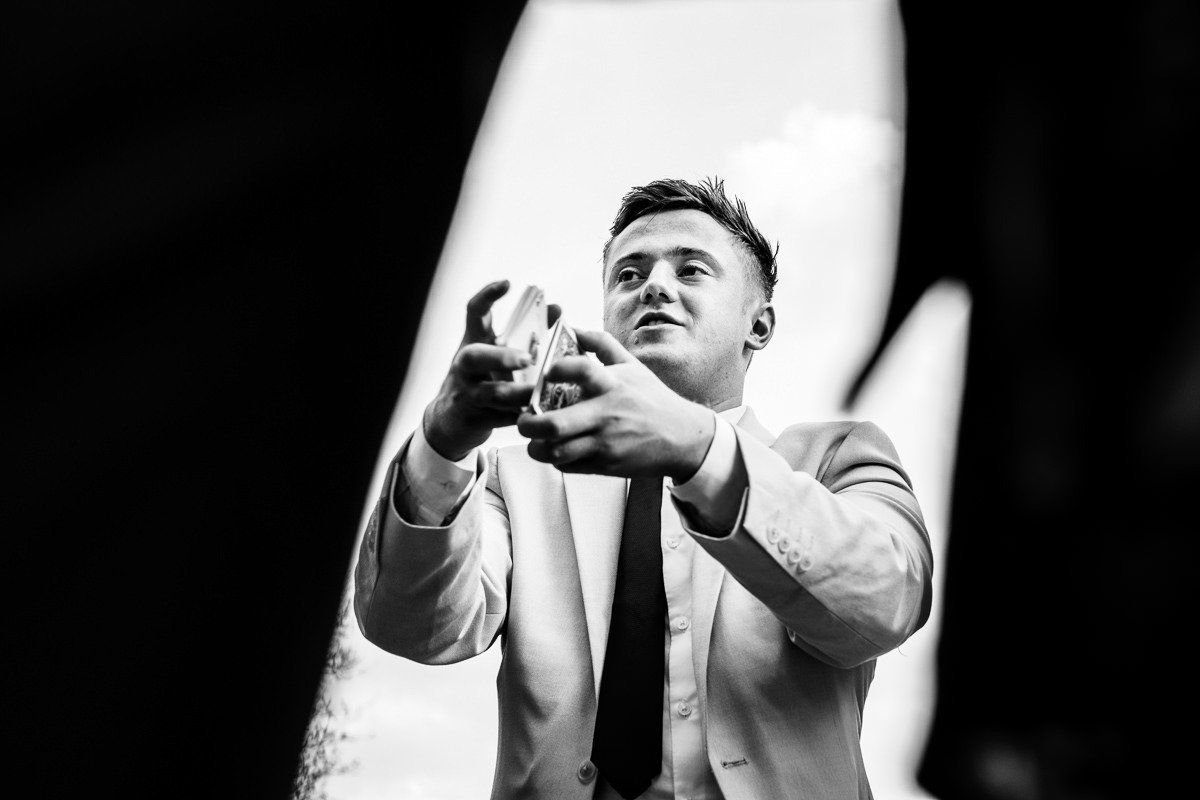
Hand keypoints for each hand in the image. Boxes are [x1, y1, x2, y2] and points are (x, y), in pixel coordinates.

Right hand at [423, 280, 558, 460]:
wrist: (450, 420)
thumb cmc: (482, 379)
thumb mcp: (495, 354)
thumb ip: (526, 333)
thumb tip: (557, 309)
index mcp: (473, 342)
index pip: (474, 313)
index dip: (488, 296)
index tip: (507, 283)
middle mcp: (464, 365)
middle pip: (474, 356)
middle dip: (502, 357)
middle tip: (528, 358)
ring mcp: (466, 392)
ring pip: (491, 393)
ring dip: (519, 393)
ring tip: (539, 393)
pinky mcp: (472, 417)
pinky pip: (499, 418)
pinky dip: (520, 417)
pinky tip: (536, 416)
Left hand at [516, 329, 714, 480]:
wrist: (683, 439)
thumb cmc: (654, 400)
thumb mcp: (632, 366)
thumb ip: (601, 344)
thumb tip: (573, 327)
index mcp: (612, 385)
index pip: (581, 370)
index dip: (557, 369)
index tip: (546, 372)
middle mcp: (607, 414)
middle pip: (556, 424)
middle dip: (529, 424)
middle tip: (523, 419)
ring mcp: (605, 443)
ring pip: (557, 451)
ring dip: (538, 447)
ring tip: (535, 439)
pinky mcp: (605, 465)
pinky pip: (569, 466)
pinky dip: (556, 460)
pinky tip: (557, 449)